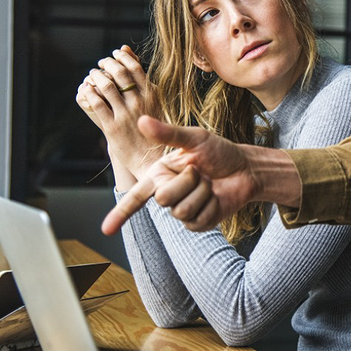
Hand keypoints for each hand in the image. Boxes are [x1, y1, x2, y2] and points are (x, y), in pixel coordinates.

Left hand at [76, 45, 161, 177]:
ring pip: (106, 87)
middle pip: (119, 73)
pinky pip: (97, 104)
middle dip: (107, 63)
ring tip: (92, 74)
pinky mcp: (112, 127)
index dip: (122, 57)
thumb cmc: (155, 129)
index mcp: (152, 95)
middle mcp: (139, 103)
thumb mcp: (155, 103)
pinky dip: (89, 93)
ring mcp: (125, 115)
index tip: (115, 53)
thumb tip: (130, 55)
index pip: (135, 67)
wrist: (151, 158)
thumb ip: (143, 81)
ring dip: (96, 76)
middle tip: (101, 62)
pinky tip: (87, 89)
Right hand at [101, 115, 301, 234]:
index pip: (136, 196)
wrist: (245, 169)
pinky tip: (215, 197)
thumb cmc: (219, 152)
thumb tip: (142, 120)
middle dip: (187, 181)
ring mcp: (182, 210)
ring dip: (201, 193)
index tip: (105, 230)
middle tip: (200, 171)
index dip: (120, 214)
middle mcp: (167, 193)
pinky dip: (210, 205)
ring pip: (181, 210)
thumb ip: (168, 133)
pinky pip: (196, 220)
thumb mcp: (195, 138)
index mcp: (160, 174)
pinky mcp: (198, 223)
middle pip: (163, 198)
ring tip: (209, 183)